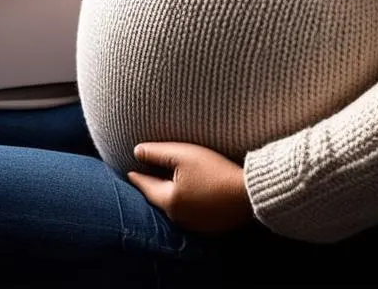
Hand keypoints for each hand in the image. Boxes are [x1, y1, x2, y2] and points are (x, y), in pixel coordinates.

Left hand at [127, 141, 255, 234]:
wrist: (248, 193)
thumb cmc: (215, 170)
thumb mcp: (184, 154)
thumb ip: (157, 152)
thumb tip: (137, 151)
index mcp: (169, 200)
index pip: (145, 186)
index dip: (137, 176)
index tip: (129, 171)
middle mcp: (177, 217)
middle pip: (158, 198)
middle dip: (152, 186)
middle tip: (145, 175)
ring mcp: (193, 225)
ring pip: (174, 207)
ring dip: (169, 194)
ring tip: (166, 182)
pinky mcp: (208, 226)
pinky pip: (189, 213)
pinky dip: (185, 202)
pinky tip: (191, 193)